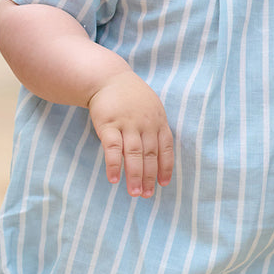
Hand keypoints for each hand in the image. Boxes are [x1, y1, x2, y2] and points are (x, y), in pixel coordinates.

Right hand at [88, 70, 173, 196]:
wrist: (108, 78)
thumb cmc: (131, 97)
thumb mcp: (151, 108)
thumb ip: (155, 129)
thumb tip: (159, 156)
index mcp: (158, 121)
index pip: (165, 148)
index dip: (165, 167)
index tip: (163, 184)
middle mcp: (145, 124)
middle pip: (150, 155)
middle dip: (149, 177)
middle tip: (147, 195)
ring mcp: (127, 124)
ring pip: (133, 154)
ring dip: (134, 176)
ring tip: (134, 193)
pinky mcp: (108, 124)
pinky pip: (112, 147)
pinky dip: (113, 164)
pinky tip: (114, 179)